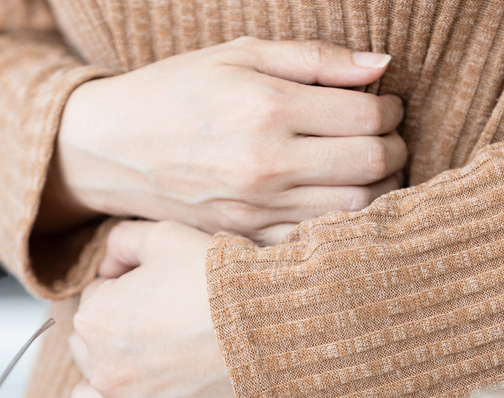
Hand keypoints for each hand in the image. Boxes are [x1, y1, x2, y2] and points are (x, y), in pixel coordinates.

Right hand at [44, 37, 407, 244]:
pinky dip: (340, 221)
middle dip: (394, 148)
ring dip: (377, 188)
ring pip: (353, 209)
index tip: (385, 105)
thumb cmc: (175, 91)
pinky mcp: (244, 236)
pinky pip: (315, 238)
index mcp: (266, 107)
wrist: (108, 147)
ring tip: (367, 169)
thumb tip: (381, 66)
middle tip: (387, 137)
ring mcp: (255, 207)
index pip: (367, 116)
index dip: (391, 109)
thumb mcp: (239, 54)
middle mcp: (264, 163)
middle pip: (371, 165)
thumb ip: (314, 58)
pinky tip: (335, 199)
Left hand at [68, 221, 242, 397]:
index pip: (91, 302)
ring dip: (101, 386)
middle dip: (110, 336)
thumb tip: (106, 265)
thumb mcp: (165, 237)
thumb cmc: (220, 281)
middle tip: (152, 327)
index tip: (150, 293)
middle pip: (87, 351)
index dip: (119, 292)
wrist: (273, 328)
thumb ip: (122, 242)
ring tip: (132, 373)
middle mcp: (104, 371)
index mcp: (95, 320)